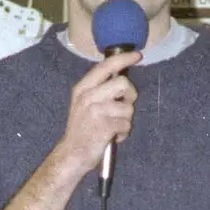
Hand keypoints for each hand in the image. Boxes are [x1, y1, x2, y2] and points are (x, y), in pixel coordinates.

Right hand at [57, 52, 140, 178]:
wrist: (72, 154)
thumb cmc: (82, 129)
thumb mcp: (83, 103)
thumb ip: (99, 89)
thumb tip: (122, 79)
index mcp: (82, 88)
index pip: (106, 66)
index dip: (124, 59)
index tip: (138, 55)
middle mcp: (87, 96)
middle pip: (123, 83)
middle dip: (130, 96)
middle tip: (122, 108)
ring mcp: (95, 111)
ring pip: (128, 107)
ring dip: (126, 120)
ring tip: (114, 127)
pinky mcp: (104, 126)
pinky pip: (126, 124)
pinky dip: (123, 133)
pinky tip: (112, 137)